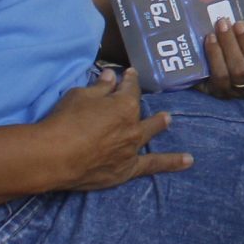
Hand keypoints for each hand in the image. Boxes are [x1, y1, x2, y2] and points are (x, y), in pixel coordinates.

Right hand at [39, 69, 188, 189]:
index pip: (130, 87)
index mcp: (124, 105)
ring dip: (159, 124)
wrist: (54, 157)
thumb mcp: (79, 96)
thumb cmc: (64, 121)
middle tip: (138, 95)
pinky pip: (153, 165)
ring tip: (167, 119)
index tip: (129, 74)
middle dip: (140, 101)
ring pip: (149, 133)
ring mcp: (131, 149)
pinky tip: (189, 161)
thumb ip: (99, 87)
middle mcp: (133, 126)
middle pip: (139, 110)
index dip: (129, 79)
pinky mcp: (126, 170)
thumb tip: (111, 76)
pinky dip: (172, 163)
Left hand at [200, 21, 243, 97]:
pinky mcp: (221, 92)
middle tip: (238, 25)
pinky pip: (220, 76)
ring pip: (240, 71)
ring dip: (230, 45)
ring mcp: (242, 90)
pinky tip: (211, 38)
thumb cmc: (236, 46)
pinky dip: (215, 55)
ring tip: (222, 26)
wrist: (205, 68)